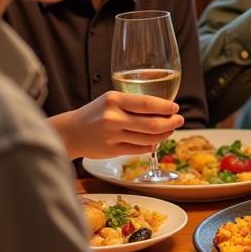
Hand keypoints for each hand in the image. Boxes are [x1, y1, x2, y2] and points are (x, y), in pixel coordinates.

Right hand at [51, 91, 182, 159]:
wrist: (71, 132)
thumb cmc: (96, 113)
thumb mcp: (111, 100)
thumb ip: (133, 103)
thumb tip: (164, 109)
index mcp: (114, 100)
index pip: (147, 104)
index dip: (166, 108)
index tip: (176, 109)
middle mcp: (113, 118)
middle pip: (151, 124)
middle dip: (170, 123)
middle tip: (179, 121)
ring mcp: (112, 136)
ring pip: (148, 139)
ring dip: (163, 135)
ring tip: (169, 131)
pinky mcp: (111, 151)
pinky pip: (139, 150)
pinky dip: (150, 146)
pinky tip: (154, 142)